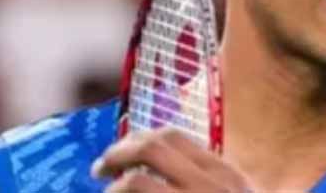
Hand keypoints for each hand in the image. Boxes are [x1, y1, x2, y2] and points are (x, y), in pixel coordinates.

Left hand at [91, 129, 252, 191]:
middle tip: (100, 169)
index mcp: (225, 174)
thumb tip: (161, 172)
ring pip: (136, 181)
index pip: (173, 137)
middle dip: (117, 153)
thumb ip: (209, 182)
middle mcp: (211, 186)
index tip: (120, 152)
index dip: (137, 138)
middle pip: (153, 148)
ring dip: (114, 187)